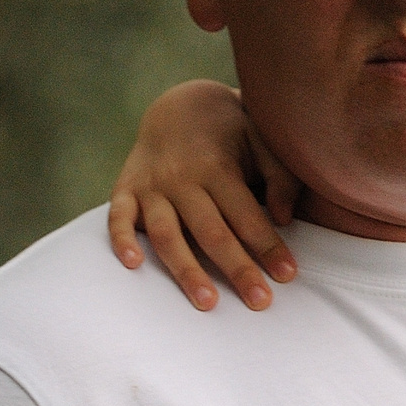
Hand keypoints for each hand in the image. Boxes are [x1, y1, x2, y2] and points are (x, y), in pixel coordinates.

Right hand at [107, 80, 301, 311]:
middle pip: (211, 232)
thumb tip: (284, 218)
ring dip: (186, 270)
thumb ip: (278, 176)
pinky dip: (121, 239)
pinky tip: (133, 264)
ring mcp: (150, 186)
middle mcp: (182, 178)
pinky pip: (117, 217)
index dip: (268, 246)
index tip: (288, 275)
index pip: (246, 215)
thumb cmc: (231, 130)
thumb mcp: (261, 139)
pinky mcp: (125, 190)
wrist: (179, 104)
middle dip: (237, 268)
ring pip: (167, 234)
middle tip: (260, 302)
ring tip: (207, 302)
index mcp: (217, 166)